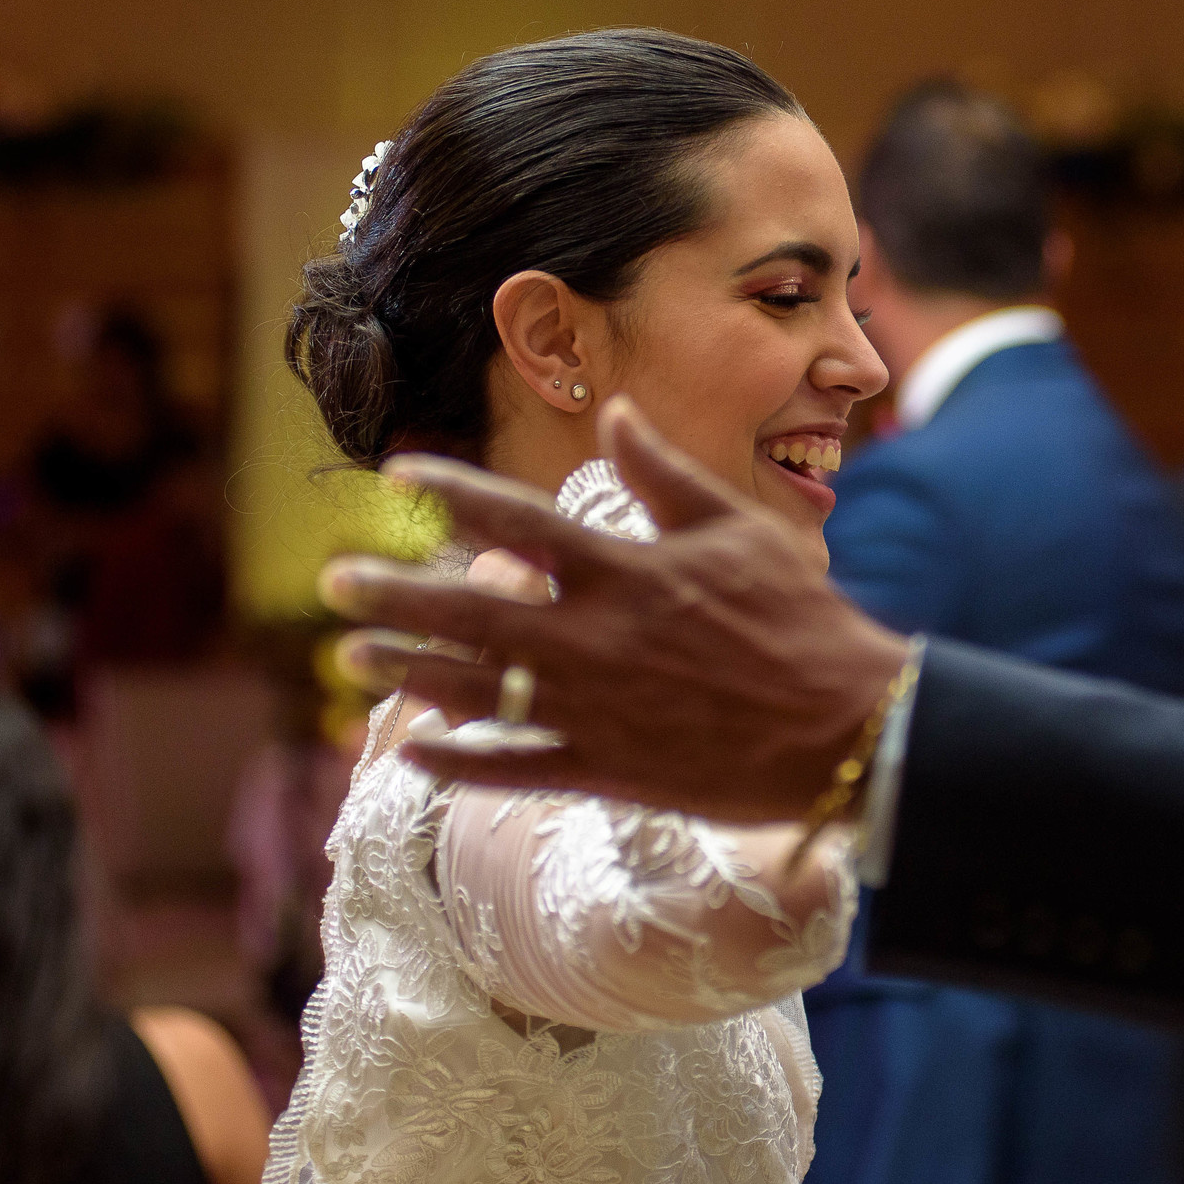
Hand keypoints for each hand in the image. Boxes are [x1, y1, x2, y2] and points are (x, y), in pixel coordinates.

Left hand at [320, 395, 912, 818]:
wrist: (848, 726)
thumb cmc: (802, 621)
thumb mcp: (739, 529)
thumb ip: (666, 475)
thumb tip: (616, 413)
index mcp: (629, 572)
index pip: (520, 524)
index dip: (454, 494)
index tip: (400, 474)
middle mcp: (597, 640)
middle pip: (471, 612)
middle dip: (394, 596)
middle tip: (334, 582)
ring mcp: (596, 711)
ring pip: (478, 691)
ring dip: (406, 674)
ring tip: (351, 658)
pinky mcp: (608, 770)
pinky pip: (515, 768)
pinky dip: (461, 761)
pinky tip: (414, 751)